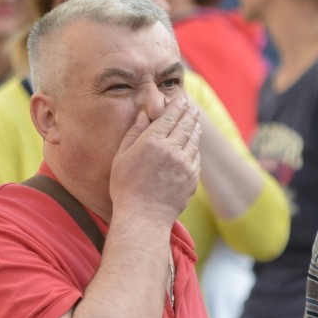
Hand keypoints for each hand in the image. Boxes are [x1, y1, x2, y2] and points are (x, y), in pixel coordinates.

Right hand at [109, 94, 202, 224]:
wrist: (143, 217)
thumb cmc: (126, 188)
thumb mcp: (121, 157)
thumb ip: (134, 133)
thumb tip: (145, 115)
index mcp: (152, 142)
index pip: (169, 117)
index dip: (177, 106)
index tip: (181, 100)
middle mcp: (171, 150)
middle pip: (185, 125)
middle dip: (189, 114)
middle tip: (192, 107)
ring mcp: (184, 165)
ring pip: (193, 140)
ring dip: (195, 129)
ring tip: (195, 122)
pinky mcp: (192, 178)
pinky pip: (195, 157)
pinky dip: (195, 148)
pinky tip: (193, 145)